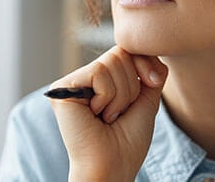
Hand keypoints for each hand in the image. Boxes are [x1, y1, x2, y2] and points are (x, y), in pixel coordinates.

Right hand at [48, 46, 167, 180]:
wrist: (113, 165)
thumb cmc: (127, 141)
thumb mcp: (146, 99)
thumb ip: (150, 72)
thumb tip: (149, 48)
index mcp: (102, 80)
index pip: (127, 51)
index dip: (145, 65)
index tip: (152, 85)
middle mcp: (84, 78)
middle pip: (120, 53)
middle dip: (131, 86)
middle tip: (118, 113)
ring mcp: (72, 82)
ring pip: (111, 62)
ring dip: (120, 96)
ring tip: (107, 116)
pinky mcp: (63, 88)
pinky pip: (99, 73)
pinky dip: (107, 98)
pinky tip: (96, 115)